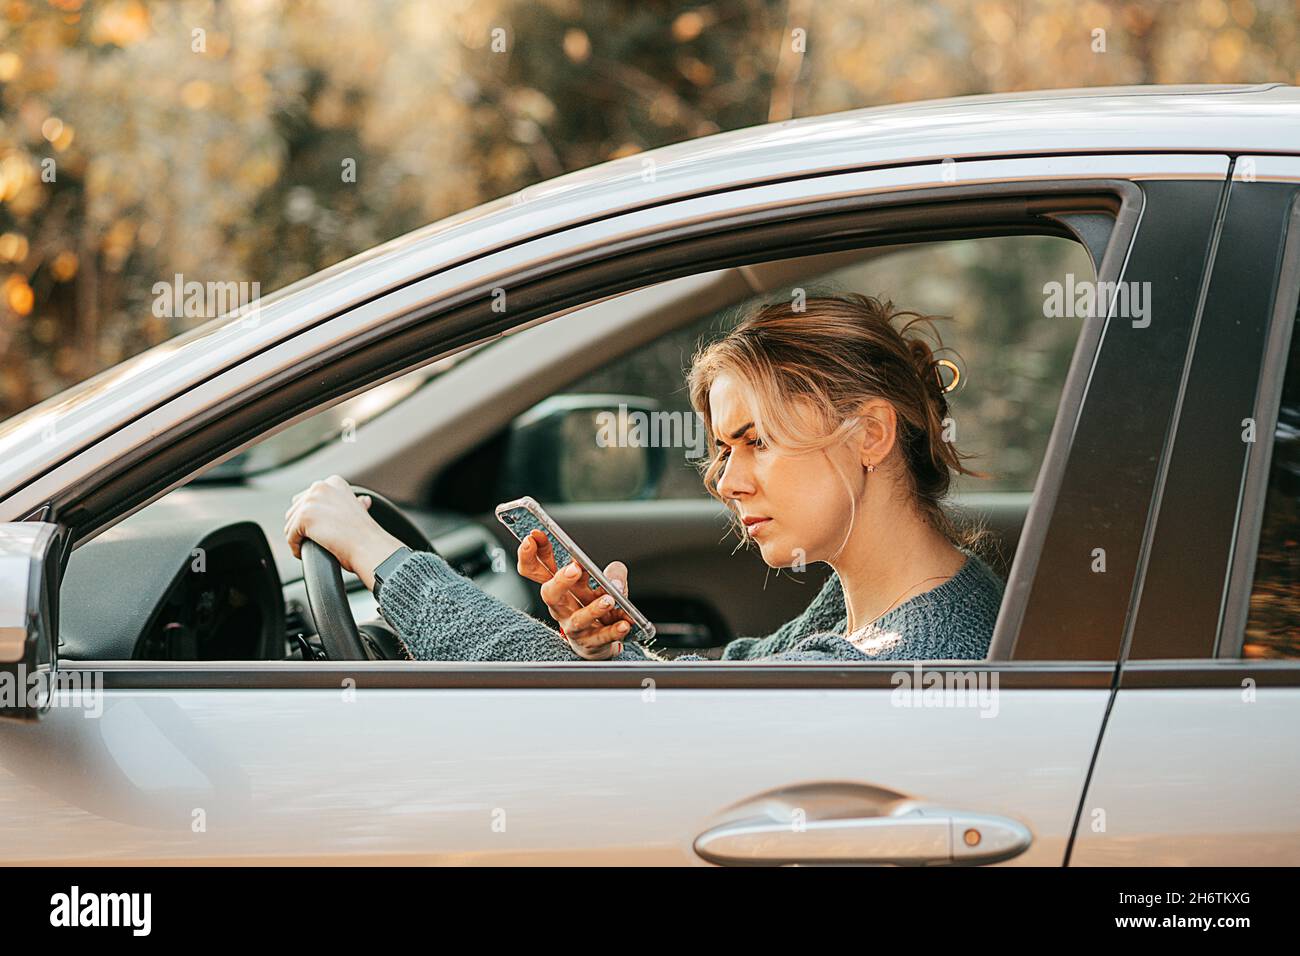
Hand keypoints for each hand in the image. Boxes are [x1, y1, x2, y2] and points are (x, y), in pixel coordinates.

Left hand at [283, 475, 403, 589]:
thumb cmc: (367, 534)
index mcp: (334, 482)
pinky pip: (290, 536)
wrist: (369, 546)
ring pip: (290, 523)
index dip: (310, 516)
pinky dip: (294, 547)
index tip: (317, 529)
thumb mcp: (360, 510)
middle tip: (310, 541)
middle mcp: (321, 487)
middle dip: (300, 527)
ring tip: (306, 547)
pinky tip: (302, 553)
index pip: (308, 497)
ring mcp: (311, 500)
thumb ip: (355, 502)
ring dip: (296, 537)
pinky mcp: (304, 516)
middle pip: (295, 509)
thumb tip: (363, 501)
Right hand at [516, 528, 631, 659]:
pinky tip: (624, 624)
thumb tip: (615, 579)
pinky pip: (601, 637)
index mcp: (559, 587)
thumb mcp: (602, 583)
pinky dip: (613, 631)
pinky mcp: (591, 642)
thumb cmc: (594, 605)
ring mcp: (575, 626)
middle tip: (574, 568)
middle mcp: (562, 606)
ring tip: (609, 600)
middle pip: (550, 594)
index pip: (535, 569)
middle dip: (560, 580)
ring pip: (577, 619)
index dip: (530, 554)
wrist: (598, 642)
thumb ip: (612, 574)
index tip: (532, 537)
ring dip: (593, 609)